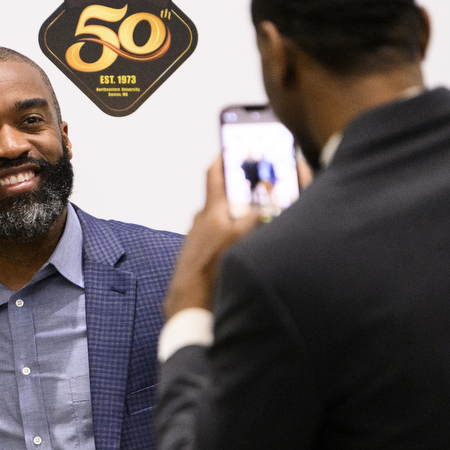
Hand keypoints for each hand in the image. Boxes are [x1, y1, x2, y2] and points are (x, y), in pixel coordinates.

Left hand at [164, 158, 264, 319]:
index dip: (224, 158)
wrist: (189, 303)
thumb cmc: (209, 272)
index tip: (232, 146)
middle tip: (260, 191)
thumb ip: (251, 219)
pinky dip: (231, 237)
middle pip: (224, 199)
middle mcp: (202, 221)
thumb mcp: (238, 239)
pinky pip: (219, 238)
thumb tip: (259, 208)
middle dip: (242, 194)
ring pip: (224, 221)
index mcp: (211, 211)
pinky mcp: (199, 255)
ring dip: (238, 219)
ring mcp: (199, 238)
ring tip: (257, 224)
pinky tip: (241, 250)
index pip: (216, 174)